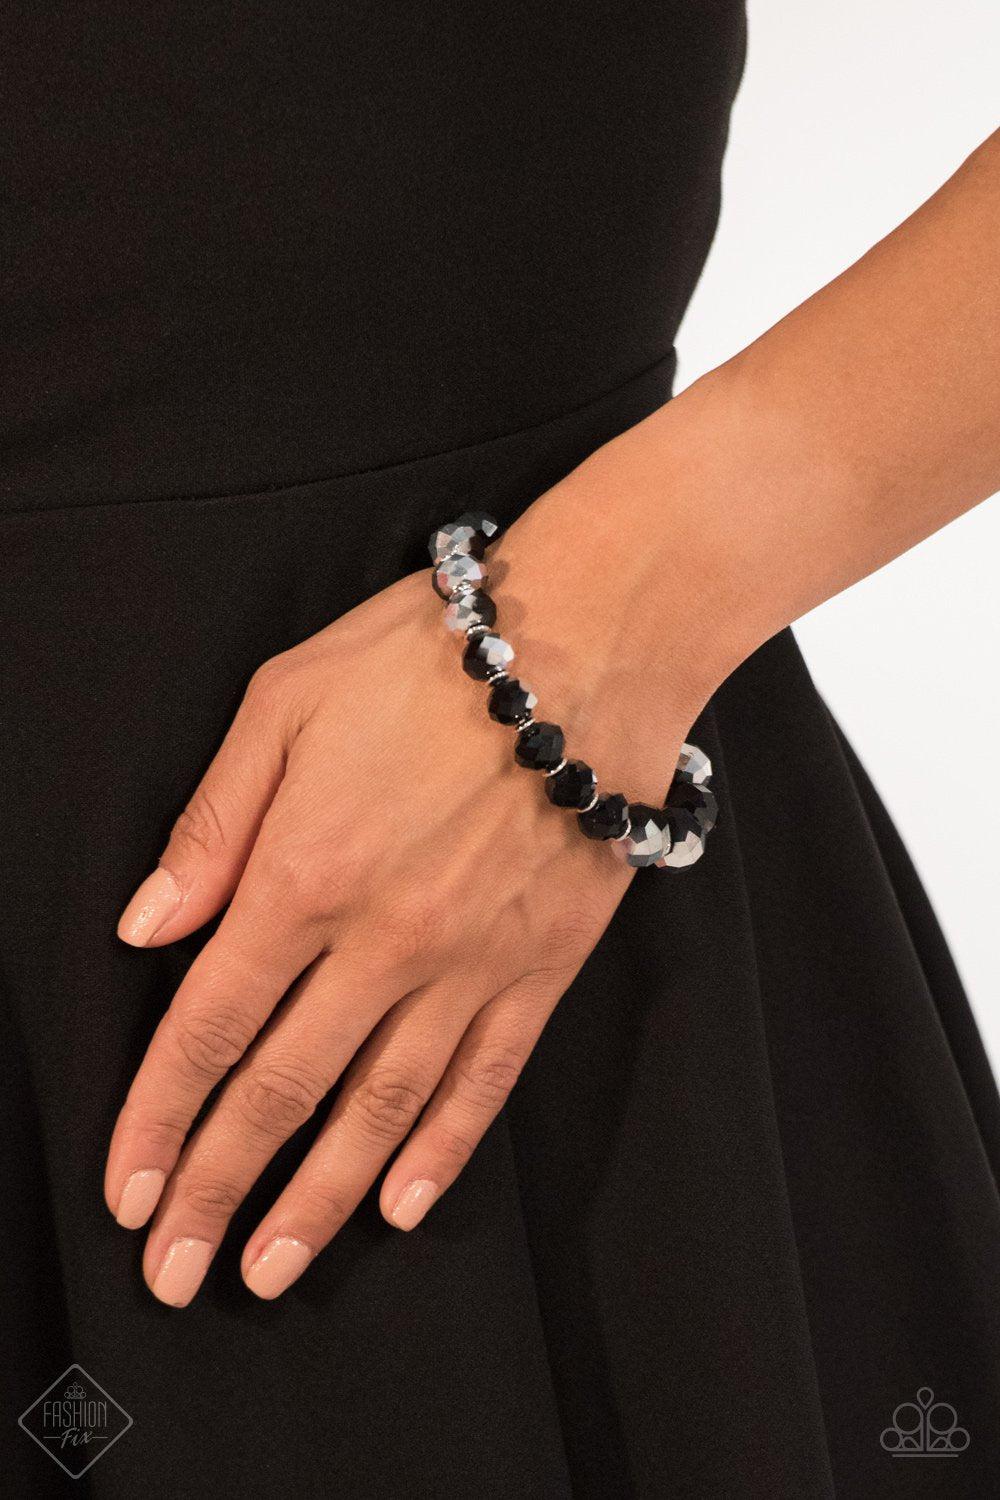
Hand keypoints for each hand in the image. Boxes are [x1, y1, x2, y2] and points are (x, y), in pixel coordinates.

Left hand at [105, 469, 708, 1306]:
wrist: (586, 642)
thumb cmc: (427, 656)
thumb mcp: (283, 702)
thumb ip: (213, 824)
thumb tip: (144, 926)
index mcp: (304, 873)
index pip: (209, 1024)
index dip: (159, 1116)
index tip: (127, 1188)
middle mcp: (382, 939)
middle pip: (282, 1090)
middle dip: (216, 1189)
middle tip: (173, 1269)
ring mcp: (469, 963)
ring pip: (380, 1109)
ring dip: (317, 1200)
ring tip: (268, 1269)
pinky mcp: (541, 968)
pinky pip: (486, 1081)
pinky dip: (440, 1151)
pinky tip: (399, 1204)